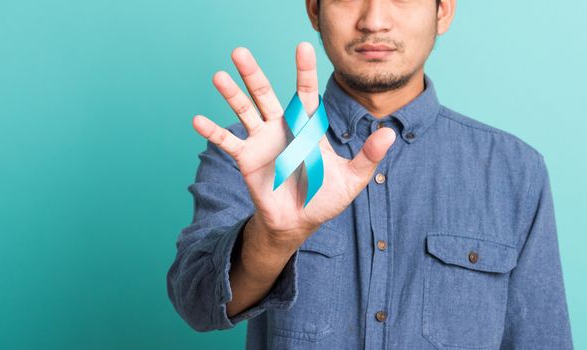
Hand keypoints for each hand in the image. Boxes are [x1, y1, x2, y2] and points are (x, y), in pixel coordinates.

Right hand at [192, 42, 395, 248]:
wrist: (300, 222)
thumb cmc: (326, 197)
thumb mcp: (352, 179)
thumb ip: (368, 156)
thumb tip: (389, 134)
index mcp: (307, 127)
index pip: (305, 93)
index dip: (304, 71)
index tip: (303, 47)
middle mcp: (282, 128)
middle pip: (266, 94)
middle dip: (254, 73)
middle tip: (240, 51)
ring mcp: (262, 141)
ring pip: (244, 111)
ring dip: (231, 94)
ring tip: (218, 75)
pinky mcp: (247, 159)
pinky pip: (228, 142)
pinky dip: (213, 132)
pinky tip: (197, 120)